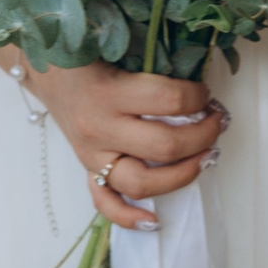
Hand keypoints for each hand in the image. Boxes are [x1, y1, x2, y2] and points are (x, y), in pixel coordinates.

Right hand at [27, 60, 226, 231]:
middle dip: (204, 135)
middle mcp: (100, 128)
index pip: (169, 100)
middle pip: (164, 145)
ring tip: (207, 157)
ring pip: (141, 182)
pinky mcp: (87, 170)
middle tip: (219, 121)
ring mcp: (93, 155)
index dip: (199, 96)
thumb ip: (157, 61)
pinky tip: (154, 221)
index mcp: (109, 92)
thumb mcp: (120, 46)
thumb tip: (202, 81)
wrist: (48, 69)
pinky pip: (105, 203)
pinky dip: (129, 217)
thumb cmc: (88, 53)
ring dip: (183, 174)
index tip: (207, 92)